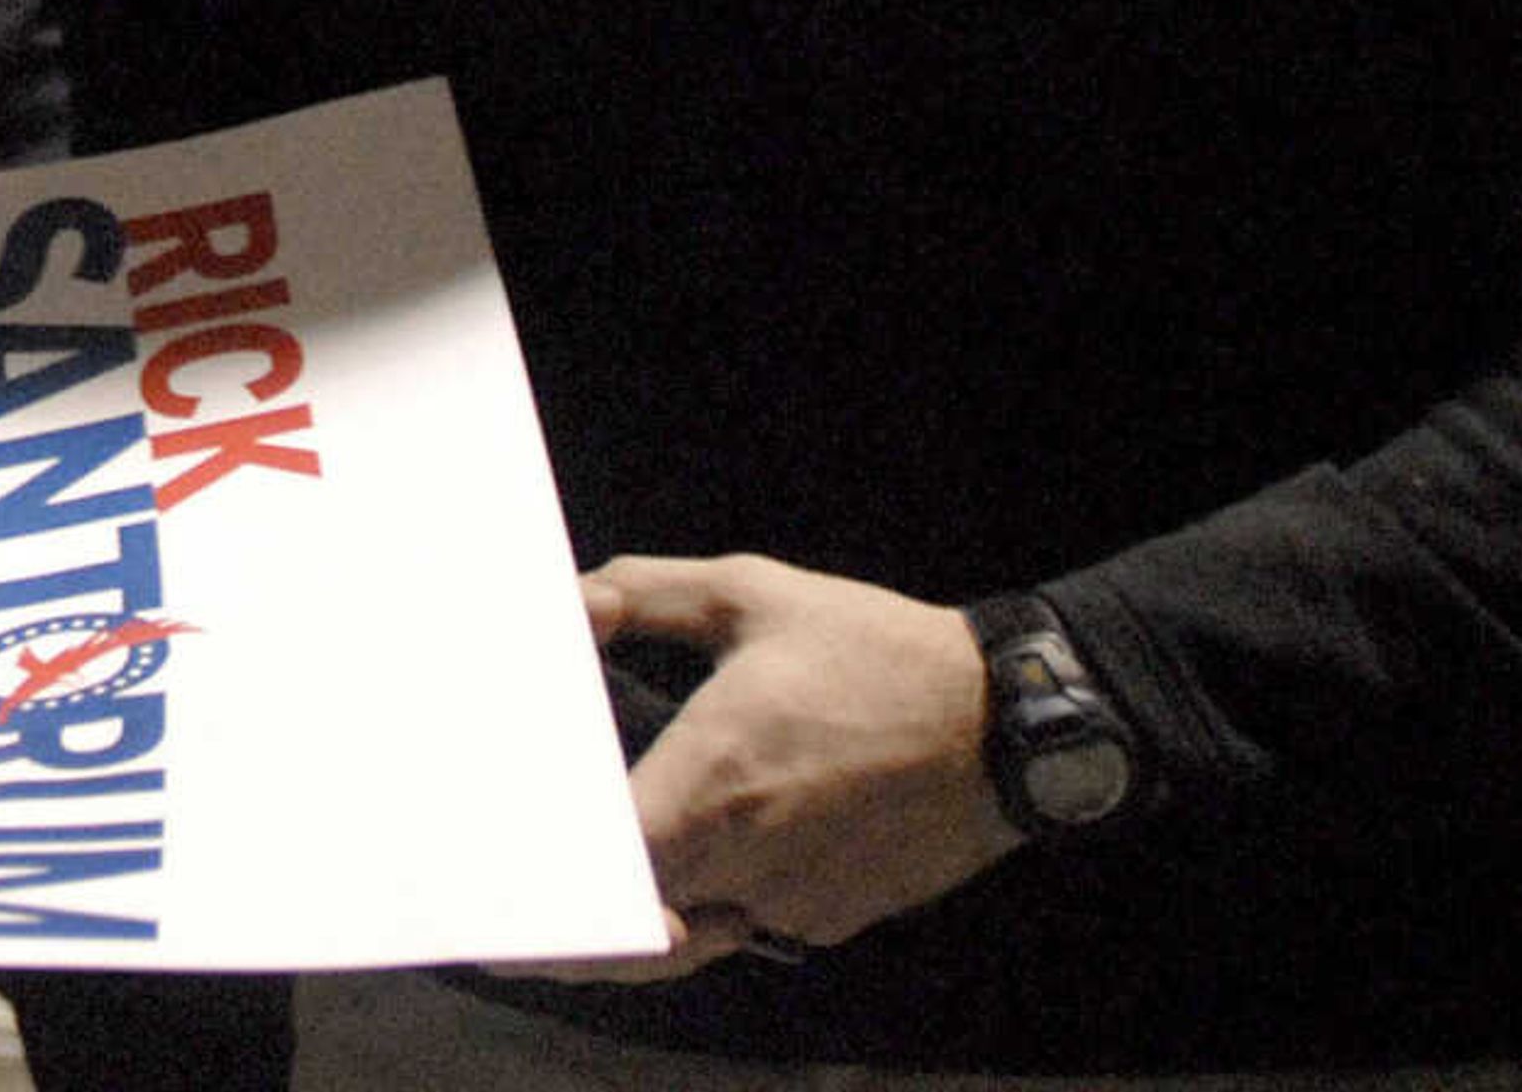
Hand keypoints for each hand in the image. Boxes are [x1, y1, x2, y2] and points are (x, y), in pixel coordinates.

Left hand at [519, 551, 1016, 982]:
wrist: (1006, 723)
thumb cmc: (876, 652)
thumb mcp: (752, 594)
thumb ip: (645, 593)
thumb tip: (575, 603)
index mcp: (711, 779)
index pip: (604, 871)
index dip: (553, 886)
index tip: (515, 884)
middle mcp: (745, 856)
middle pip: (635, 919)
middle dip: (586, 908)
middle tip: (543, 884)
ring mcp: (791, 901)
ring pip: (691, 930)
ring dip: (651, 908)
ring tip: (619, 867)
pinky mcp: (829, 920)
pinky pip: (748, 925)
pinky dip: (717, 903)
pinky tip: (708, 855)